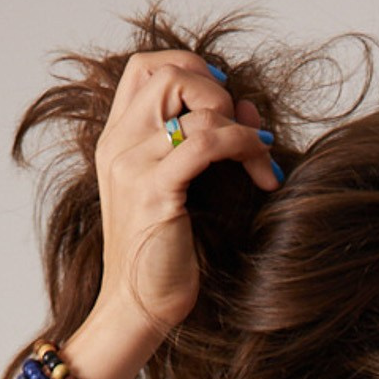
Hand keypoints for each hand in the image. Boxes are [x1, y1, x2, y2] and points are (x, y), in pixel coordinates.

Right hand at [90, 47, 284, 339]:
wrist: (136, 312)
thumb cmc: (162, 260)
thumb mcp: (181, 192)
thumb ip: (204, 144)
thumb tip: (249, 106)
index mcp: (116, 141)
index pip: (143, 67)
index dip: (188, 66)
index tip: (222, 97)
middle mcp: (118, 145)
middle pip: (167, 73)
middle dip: (217, 90)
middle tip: (242, 131)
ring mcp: (132, 165)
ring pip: (192, 103)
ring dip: (239, 124)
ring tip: (260, 157)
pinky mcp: (155, 191)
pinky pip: (206, 142)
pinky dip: (242, 145)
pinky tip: (262, 172)